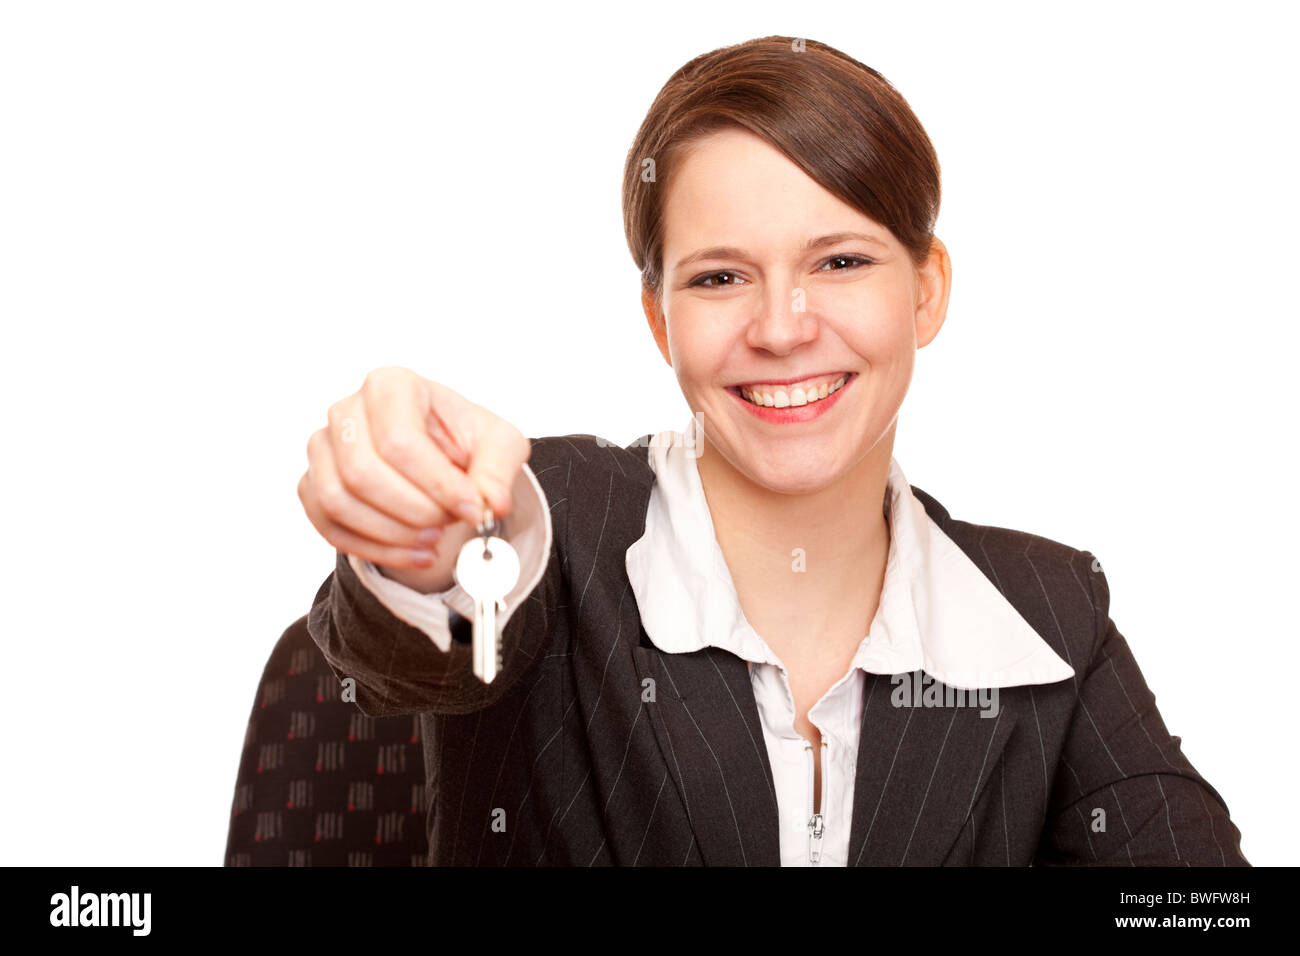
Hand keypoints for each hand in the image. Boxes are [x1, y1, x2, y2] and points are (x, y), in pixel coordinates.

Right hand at [298, 365, 529, 576]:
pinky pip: (328, 525)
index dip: (436, 483)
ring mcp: (324, 447)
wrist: (439, 456)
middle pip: (361, 472)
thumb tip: (491, 503)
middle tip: (448, 525)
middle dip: (411, 511)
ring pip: (338, 502)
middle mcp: (347, 410)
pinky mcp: (313, 483)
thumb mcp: (498, 445)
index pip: (399, 440)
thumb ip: (497, 470)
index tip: (471, 509)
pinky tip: (414, 553)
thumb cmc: (463, 442)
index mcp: (391, 386)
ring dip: (391, 533)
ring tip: (434, 540)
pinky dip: (374, 549)